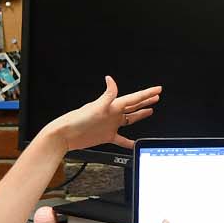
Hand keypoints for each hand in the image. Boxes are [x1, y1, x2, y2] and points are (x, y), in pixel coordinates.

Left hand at [44, 76, 159, 151]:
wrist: (65, 135)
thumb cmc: (77, 120)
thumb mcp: (95, 107)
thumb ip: (107, 95)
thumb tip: (110, 79)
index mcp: (113, 106)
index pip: (134, 98)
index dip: (147, 93)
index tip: (158, 89)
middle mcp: (113, 114)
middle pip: (134, 106)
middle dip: (146, 100)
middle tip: (156, 96)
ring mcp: (110, 125)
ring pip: (130, 119)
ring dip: (140, 114)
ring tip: (150, 110)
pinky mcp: (106, 135)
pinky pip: (121, 139)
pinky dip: (128, 142)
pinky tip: (134, 143)